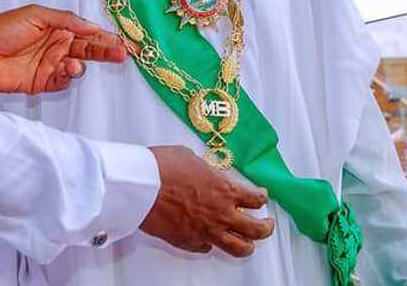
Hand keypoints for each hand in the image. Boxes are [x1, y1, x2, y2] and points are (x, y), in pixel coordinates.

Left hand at [0, 5, 126, 94]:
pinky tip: (66, 71)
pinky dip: (67, 78)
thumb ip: (66, 20)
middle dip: (105, 51)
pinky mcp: (41, 83)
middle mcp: (57, 46)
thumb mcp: (36, 15)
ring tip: (75, 64)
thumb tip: (92, 25)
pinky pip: (62, 82)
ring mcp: (50, 65)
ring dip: (82, 65)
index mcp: (57, 27)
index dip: (106, 36)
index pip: (87, 32)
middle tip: (122, 54)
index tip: (124, 40)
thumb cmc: (2, 29)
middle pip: (88, 50)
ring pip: (77, 67)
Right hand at [141, 146, 274, 256]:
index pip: (255, 199)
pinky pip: (207, 249)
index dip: (262, 198)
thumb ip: (205, 170)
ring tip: (249, 243)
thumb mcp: (190, 157)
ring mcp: (206, 231)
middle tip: (267, 224)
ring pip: (239, 248)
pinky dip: (211, 245)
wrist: (139, 186)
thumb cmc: (161, 167)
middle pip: (257, 230)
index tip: (261, 197)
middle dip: (266, 228)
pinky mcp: (188, 242)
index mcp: (225, 189)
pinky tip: (210, 240)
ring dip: (247, 245)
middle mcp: (221, 214)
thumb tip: (205, 172)